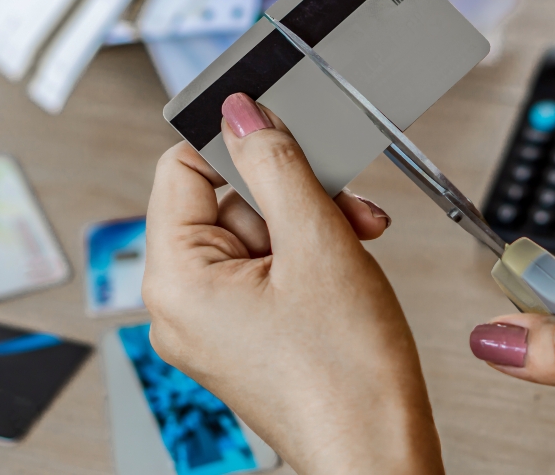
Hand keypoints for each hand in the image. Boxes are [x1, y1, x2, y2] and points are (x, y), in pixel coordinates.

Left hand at [144, 93, 442, 474]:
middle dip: (292, 192)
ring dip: (311, 223)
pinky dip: (307, 256)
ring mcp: (211, 325)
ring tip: (357, 237)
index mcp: (176, 280)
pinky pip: (264, 271)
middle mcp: (180, 306)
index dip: (234, 141)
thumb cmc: (348, 376)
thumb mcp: (317, 242)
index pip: (181, 169)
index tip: (281, 127)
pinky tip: (346, 261)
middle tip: (344, 202)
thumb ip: (275, 165)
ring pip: (254, 234)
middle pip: (225, 202)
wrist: (379, 451)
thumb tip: (241, 113)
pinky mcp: (242, 336)